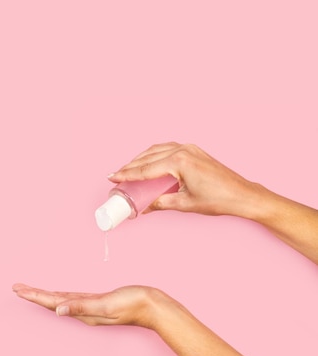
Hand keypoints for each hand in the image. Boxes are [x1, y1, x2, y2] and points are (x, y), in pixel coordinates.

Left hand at [12, 283, 168, 328]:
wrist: (154, 307)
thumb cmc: (133, 304)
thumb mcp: (106, 305)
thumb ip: (82, 307)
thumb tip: (57, 311)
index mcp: (82, 312)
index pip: (52, 302)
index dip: (34, 296)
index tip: (18, 290)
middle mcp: (83, 311)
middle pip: (52, 301)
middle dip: (33, 295)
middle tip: (16, 288)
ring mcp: (90, 307)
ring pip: (61, 300)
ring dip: (44, 295)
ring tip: (30, 291)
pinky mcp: (98, 301)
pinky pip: (73, 298)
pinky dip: (60, 295)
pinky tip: (57, 296)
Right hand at [110, 142, 263, 217]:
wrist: (243, 195)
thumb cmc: (218, 200)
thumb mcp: (184, 204)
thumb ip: (160, 203)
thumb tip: (143, 208)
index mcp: (180, 162)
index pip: (145, 169)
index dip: (127, 174)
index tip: (112, 178)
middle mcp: (183, 150)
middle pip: (148, 157)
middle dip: (130, 166)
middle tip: (116, 176)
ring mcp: (190, 148)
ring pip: (156, 150)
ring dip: (141, 159)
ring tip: (128, 170)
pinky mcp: (194, 150)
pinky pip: (167, 148)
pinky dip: (154, 155)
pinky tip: (148, 162)